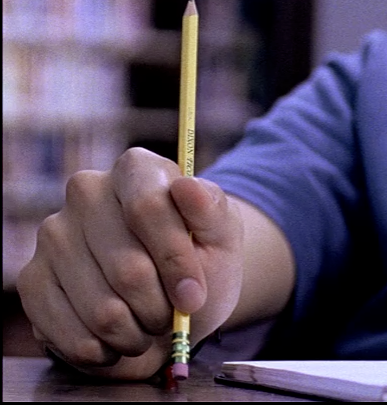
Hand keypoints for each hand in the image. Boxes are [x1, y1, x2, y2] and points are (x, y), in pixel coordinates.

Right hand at [17, 147, 243, 379]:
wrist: (173, 296)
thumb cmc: (201, 261)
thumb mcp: (222, 237)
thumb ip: (212, 213)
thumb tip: (187, 187)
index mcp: (136, 169)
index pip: (147, 208)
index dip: (175, 261)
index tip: (194, 297)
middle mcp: (86, 192)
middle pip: (126, 268)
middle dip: (160, 307)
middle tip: (173, 316)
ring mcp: (53, 234)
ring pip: (100, 309)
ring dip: (135, 333)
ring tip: (149, 325)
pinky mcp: (32, 278)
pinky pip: (67, 331)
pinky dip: (103, 350)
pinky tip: (119, 339)